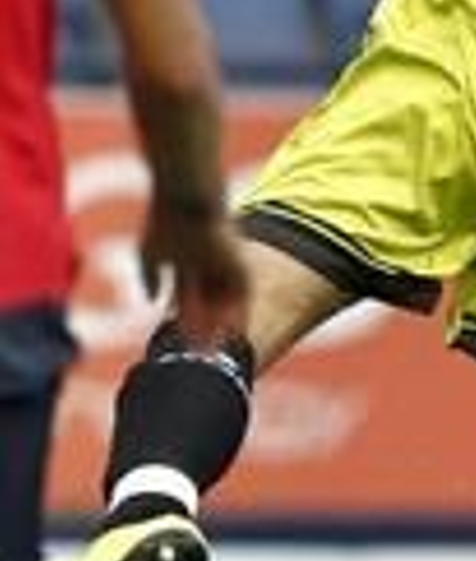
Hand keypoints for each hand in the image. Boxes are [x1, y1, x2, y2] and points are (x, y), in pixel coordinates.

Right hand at [141, 199, 251, 347]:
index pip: (187, 301)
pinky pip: (241, 303)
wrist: (192, 201)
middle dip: (202, 332)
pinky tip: (232, 343)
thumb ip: (150, 276)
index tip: (178, 345)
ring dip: (219, 332)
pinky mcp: (240, 268)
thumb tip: (153, 300)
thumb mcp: (152, 252)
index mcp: (188, 265)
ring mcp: (225, 269)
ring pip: (224, 307)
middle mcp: (209, 269)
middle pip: (207, 308)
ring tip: (214, 359)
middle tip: (199, 360)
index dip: (183, 321)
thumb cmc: (167, 221)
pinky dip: (236, 322)